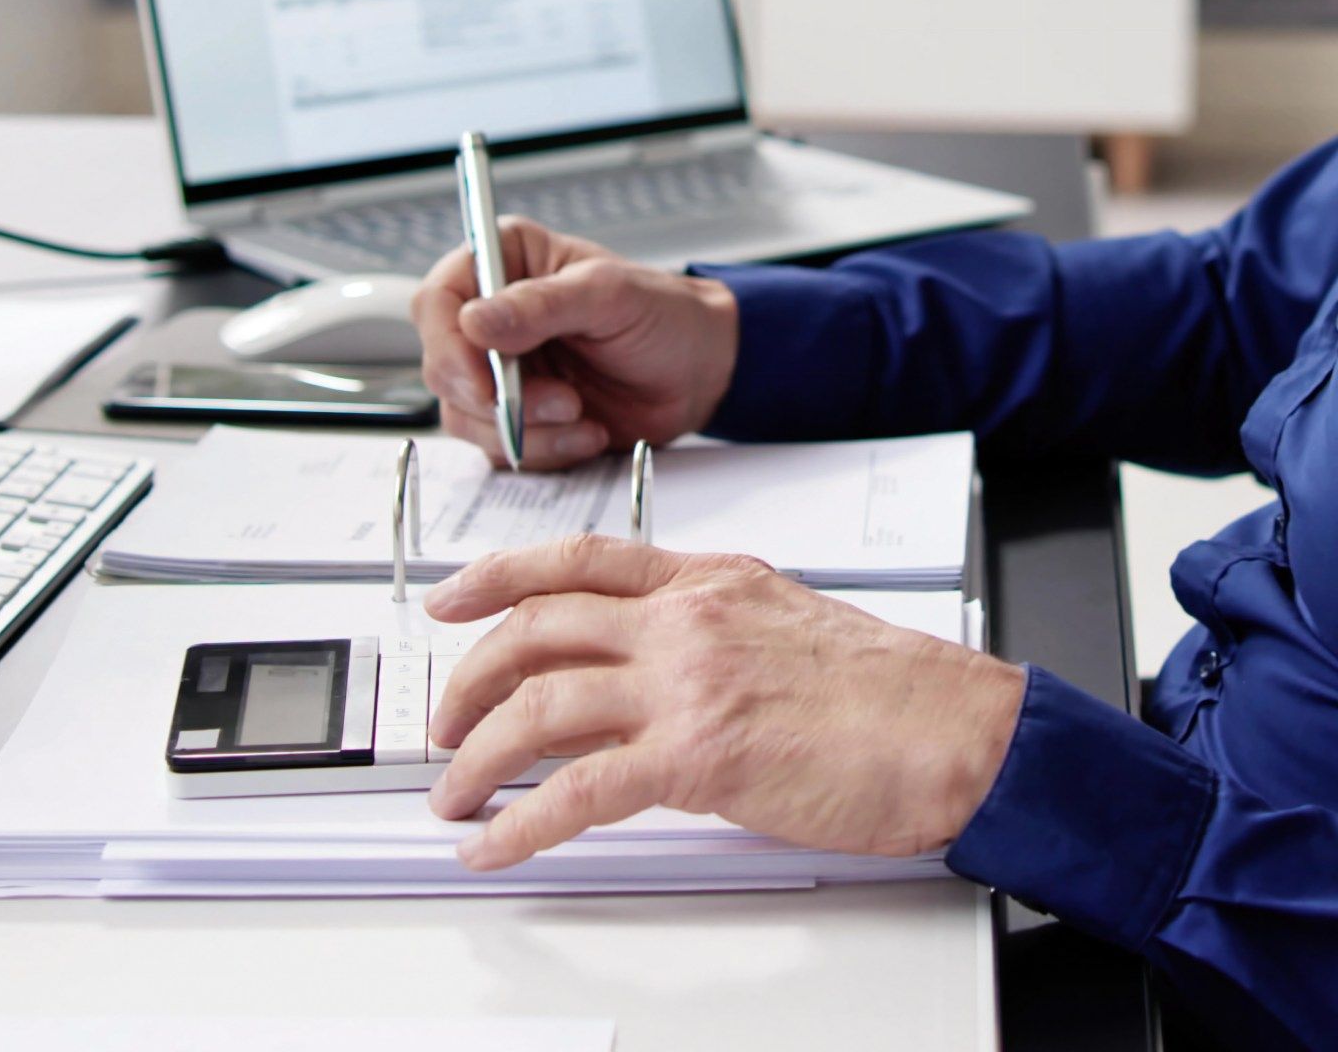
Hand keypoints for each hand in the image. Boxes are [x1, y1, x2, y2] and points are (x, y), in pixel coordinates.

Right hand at [411, 219, 739, 470]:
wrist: (701, 371)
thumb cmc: (663, 315)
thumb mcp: (608, 295)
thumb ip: (540, 306)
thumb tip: (476, 320)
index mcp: (504, 264)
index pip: (438, 301)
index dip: (448, 346)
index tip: (482, 382)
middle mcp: (492, 318)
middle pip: (443, 367)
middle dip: (497, 398)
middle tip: (560, 401)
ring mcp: (500, 372)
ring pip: (467, 417)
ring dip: (528, 429)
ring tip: (582, 413)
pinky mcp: (519, 416)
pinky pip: (501, 449)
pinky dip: (546, 450)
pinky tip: (588, 431)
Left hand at [424, 537, 1025, 870]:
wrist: (962, 733)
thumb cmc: (893, 692)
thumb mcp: (779, 628)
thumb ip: (698, 638)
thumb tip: (624, 680)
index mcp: (707, 581)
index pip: (576, 560)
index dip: (495, 575)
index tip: (450, 596)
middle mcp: (687, 620)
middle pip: (535, 629)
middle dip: (469, 679)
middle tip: (444, 723)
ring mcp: (689, 683)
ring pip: (540, 705)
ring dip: (478, 756)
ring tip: (455, 794)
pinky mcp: (700, 755)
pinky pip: (578, 790)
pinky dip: (521, 823)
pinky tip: (498, 846)